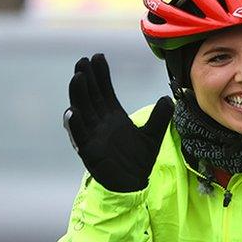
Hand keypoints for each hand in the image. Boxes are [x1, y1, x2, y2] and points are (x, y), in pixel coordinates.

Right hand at [64, 53, 172, 192]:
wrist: (133, 184)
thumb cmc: (139, 159)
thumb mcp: (153, 136)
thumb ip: (159, 118)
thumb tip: (168, 99)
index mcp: (113, 116)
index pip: (105, 91)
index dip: (101, 75)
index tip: (98, 57)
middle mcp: (100, 122)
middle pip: (91, 96)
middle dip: (87, 79)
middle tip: (83, 60)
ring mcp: (92, 135)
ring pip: (82, 111)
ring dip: (78, 95)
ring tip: (77, 78)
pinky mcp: (89, 151)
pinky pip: (79, 136)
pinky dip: (75, 125)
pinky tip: (72, 111)